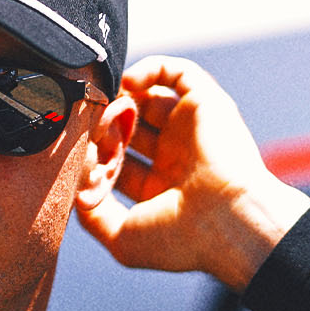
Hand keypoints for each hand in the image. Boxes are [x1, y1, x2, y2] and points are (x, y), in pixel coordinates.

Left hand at [76, 56, 309, 291]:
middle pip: (128, 126)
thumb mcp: (125, 241)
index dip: (94, 157)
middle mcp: (177, 155)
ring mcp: (192, 129)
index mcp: (162, 187)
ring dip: (120, 99)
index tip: (81, 163)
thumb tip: (77, 194)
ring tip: (107, 110)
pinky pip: (177, 72)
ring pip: (147, 97)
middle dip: (104, 126)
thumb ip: (94, 219)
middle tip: (91, 132)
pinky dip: (149, 69)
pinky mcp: (207, 104)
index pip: (117, 160)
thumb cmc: (184, 239)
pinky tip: (129, 85)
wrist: (232, 224)